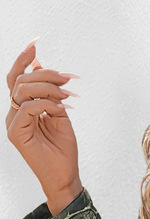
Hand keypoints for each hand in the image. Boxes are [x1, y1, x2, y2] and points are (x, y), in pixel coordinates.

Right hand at [5, 39, 82, 202]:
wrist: (65, 176)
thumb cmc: (63, 150)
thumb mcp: (60, 115)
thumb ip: (50, 94)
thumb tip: (41, 67)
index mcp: (22, 108)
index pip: (17, 78)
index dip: (24, 59)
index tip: (35, 42)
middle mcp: (14, 113)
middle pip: (20, 80)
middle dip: (45, 74)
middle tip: (67, 78)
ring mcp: (13, 123)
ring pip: (22, 90)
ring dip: (48, 87)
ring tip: (67, 94)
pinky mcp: (16, 133)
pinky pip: (28, 108)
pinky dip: (46, 103)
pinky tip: (62, 109)